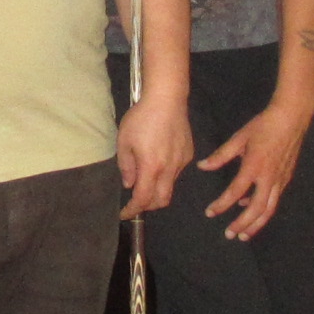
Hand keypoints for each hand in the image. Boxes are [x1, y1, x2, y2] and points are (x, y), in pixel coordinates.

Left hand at [115, 95, 194, 220]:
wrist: (167, 99)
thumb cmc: (141, 117)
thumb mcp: (124, 141)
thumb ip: (126, 166)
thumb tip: (129, 184)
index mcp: (152, 167)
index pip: (143, 199)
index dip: (133, 210)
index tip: (125, 214)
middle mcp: (169, 169)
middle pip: (162, 201)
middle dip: (148, 206)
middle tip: (136, 201)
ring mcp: (182, 162)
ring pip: (170, 187)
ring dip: (157, 191)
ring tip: (145, 179)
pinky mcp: (188, 154)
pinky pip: (177, 173)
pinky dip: (166, 176)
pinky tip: (158, 162)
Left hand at [195, 99, 311, 240]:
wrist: (291, 119)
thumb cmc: (263, 126)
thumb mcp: (239, 138)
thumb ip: (220, 155)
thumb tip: (202, 166)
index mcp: (253, 166)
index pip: (235, 192)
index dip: (221, 205)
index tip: (210, 213)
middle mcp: (268, 177)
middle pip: (256, 209)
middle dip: (242, 225)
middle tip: (229, 234)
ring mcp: (280, 180)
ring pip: (269, 210)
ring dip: (255, 225)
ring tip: (244, 235)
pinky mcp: (286, 179)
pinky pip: (274, 200)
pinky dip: (263, 210)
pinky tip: (251, 210)